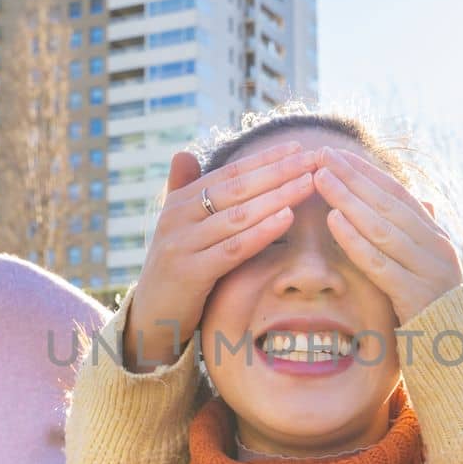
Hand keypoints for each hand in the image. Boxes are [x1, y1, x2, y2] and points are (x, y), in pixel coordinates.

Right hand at [124, 144, 319, 370]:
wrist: (149, 316)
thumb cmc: (173, 269)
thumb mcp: (176, 228)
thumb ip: (182, 191)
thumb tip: (183, 153)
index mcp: (179, 202)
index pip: (229, 173)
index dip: (264, 159)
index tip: (298, 147)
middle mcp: (178, 217)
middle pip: (237, 189)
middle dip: (278, 171)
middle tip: (313, 158)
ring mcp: (183, 244)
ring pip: (239, 215)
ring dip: (278, 196)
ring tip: (309, 183)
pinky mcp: (190, 272)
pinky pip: (234, 248)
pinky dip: (262, 231)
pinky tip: (288, 217)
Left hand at [312, 146, 462, 323]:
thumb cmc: (435, 309)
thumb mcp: (427, 268)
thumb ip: (419, 238)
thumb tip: (423, 203)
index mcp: (435, 236)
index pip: (398, 194)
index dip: (367, 173)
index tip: (339, 155)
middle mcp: (434, 247)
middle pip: (387, 204)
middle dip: (353, 177)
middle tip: (323, 155)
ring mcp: (427, 270)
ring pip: (381, 227)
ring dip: (348, 199)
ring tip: (321, 180)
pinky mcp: (415, 296)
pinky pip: (379, 262)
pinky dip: (354, 239)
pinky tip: (333, 220)